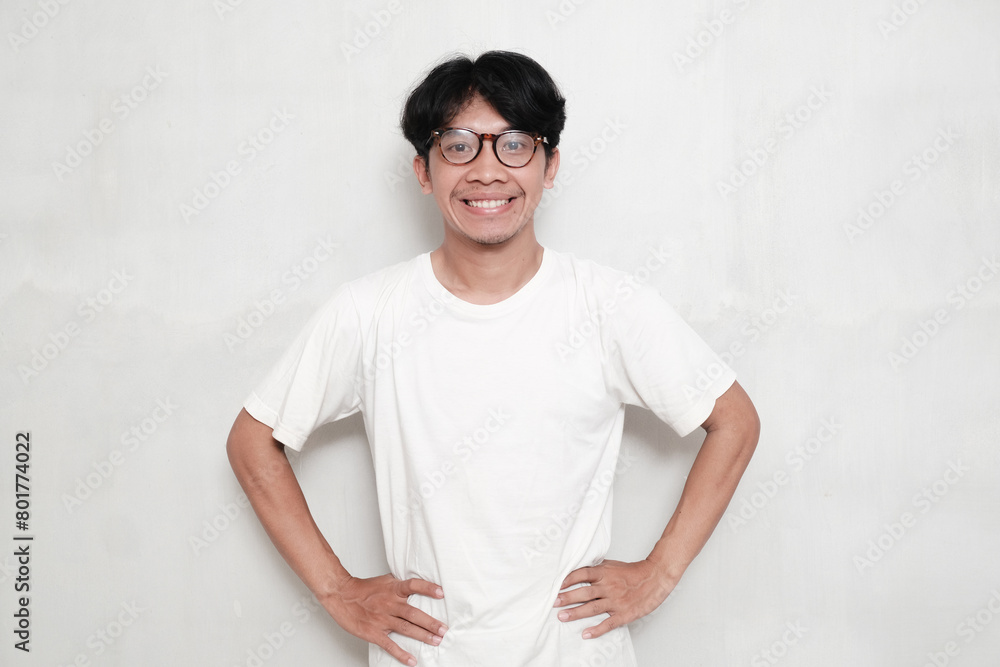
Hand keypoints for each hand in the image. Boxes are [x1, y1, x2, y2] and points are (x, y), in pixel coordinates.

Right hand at [320, 574, 447, 665]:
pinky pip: (390, 644)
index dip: (428, 589)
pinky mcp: (374, 632)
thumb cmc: (363, 589)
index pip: (413, 586)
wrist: (341, 595)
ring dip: (422, 636)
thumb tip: (415, 587)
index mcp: (393, 589)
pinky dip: (402, 654)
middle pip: (413, 613)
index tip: (441, 593)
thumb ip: (400, 586)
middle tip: (444, 629)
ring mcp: (382, 619)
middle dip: (430, 622)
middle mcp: (390, 603)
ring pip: (406, 628)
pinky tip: (412, 660)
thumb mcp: (384, 581)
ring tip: (436, 641)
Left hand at [553, 559, 675, 638]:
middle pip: (584, 593)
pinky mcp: (624, 613)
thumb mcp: (612, 565)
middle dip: (567, 598)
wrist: (655, 577)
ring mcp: (616, 601)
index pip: (582, 574)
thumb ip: (596, 568)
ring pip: (592, 608)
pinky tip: (586, 634)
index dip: (568, 579)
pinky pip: (608, 623)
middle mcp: (608, 586)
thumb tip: (578, 568)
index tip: (557, 585)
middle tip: (553, 602)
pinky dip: (597, 629)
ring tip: (562, 616)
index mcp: (605, 573)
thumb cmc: (633, 572)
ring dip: (576, 613)